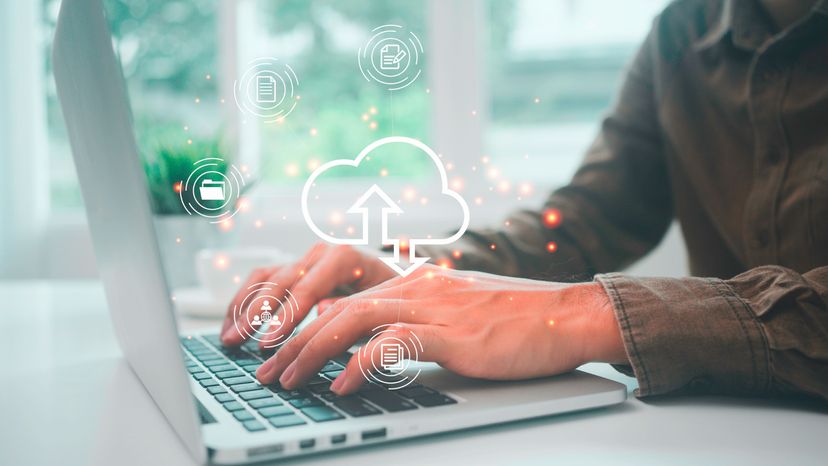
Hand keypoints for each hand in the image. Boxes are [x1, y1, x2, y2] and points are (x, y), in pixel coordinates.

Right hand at [220, 244, 396, 348]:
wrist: (398, 279)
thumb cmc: (394, 296)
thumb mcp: (386, 303)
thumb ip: (359, 309)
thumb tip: (321, 313)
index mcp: (345, 258)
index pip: (308, 287)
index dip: (286, 317)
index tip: (271, 343)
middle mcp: (321, 253)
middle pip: (281, 282)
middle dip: (258, 317)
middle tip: (241, 344)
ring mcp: (305, 259)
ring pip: (265, 278)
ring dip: (243, 309)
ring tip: (229, 339)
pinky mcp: (294, 268)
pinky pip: (261, 280)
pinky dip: (243, 301)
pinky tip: (231, 325)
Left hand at [255, 265, 626, 394]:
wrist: (564, 318)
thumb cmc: (513, 325)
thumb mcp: (453, 319)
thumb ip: (412, 324)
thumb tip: (370, 344)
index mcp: (413, 286)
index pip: (344, 298)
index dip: (304, 323)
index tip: (278, 349)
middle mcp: (415, 290)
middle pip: (336, 307)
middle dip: (292, 340)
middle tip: (264, 370)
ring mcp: (432, 309)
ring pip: (352, 319)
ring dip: (311, 351)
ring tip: (286, 380)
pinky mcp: (451, 334)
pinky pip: (392, 344)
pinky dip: (360, 364)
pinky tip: (342, 386)